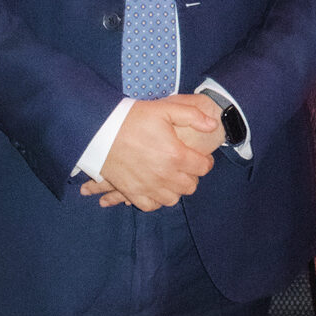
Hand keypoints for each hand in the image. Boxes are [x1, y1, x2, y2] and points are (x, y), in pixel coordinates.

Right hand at [87, 95, 220, 211]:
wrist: (102, 131)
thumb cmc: (135, 118)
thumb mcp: (166, 109)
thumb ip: (193, 116)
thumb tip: (213, 125)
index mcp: (176, 155)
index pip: (203, 168)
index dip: (206, 161)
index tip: (202, 157)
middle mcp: (164, 176)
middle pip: (190, 186)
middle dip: (192, 175)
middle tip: (187, 165)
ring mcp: (148, 187)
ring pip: (173, 199)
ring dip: (176, 189)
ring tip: (173, 176)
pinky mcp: (132, 192)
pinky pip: (151, 206)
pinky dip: (157, 200)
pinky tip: (157, 188)